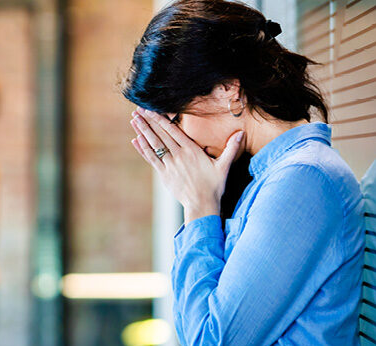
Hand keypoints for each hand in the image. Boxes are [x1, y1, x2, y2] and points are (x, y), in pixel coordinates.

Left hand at [129, 107, 243, 222]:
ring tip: (134, 120)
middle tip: (137, 110)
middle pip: (160, 135)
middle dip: (148, 121)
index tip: (151, 110)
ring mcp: (169, 165)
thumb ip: (231, 148)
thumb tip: (241, 133)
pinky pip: (151, 159)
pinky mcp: (164, 174)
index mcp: (191, 151)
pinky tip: (135, 140)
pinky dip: (143, 149)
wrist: (202, 204)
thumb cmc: (214, 185)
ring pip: (153, 145)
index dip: (160, 120)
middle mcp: (178, 156)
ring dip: (142, 132)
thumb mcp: (224, 166)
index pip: (172, 131)